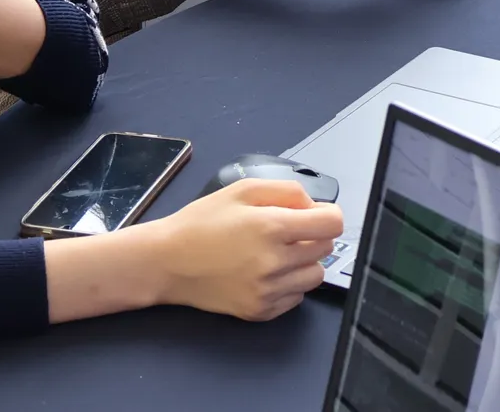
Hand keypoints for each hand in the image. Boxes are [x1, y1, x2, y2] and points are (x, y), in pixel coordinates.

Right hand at [142, 179, 341, 320]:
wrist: (167, 261)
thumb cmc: (202, 222)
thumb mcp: (242, 189)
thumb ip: (286, 191)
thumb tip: (315, 206)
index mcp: (272, 226)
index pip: (332, 224)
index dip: (326, 215)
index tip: (314, 215)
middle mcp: (275, 262)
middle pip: (325, 249)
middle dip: (312, 236)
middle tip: (284, 231)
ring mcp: (268, 291)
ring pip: (315, 276)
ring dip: (303, 262)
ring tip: (275, 253)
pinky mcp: (260, 312)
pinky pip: (296, 297)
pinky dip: (288, 284)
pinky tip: (264, 273)